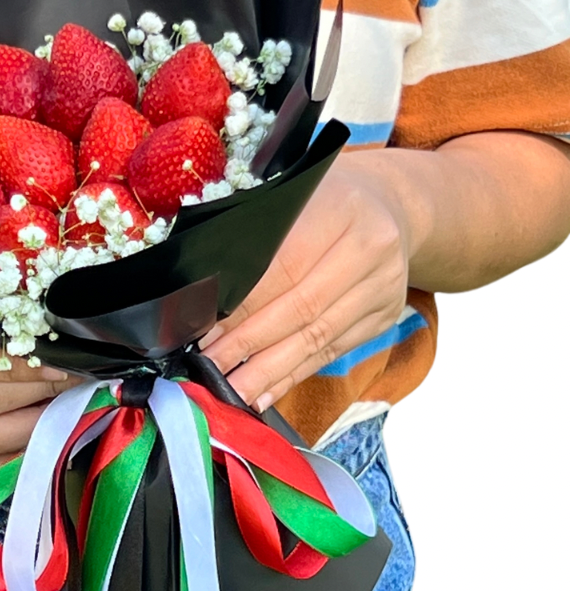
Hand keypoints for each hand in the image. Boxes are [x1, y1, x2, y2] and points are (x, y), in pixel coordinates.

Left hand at [200, 151, 416, 411]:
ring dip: (268, 371)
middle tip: (206, 367)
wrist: (391, 205)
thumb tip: (199, 291)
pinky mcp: (384, 317)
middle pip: (301, 308)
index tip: (201, 329)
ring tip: (229, 392)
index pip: (283, 266)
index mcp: (341, 208)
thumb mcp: (293, 196)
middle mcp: (371, 248)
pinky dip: (292, 376)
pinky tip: (262, 394)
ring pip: (317, 338)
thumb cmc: (323, 199)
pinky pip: (331, 353)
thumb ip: (254, 234)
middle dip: (248, 344)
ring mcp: (383, 287)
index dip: (241, 304)